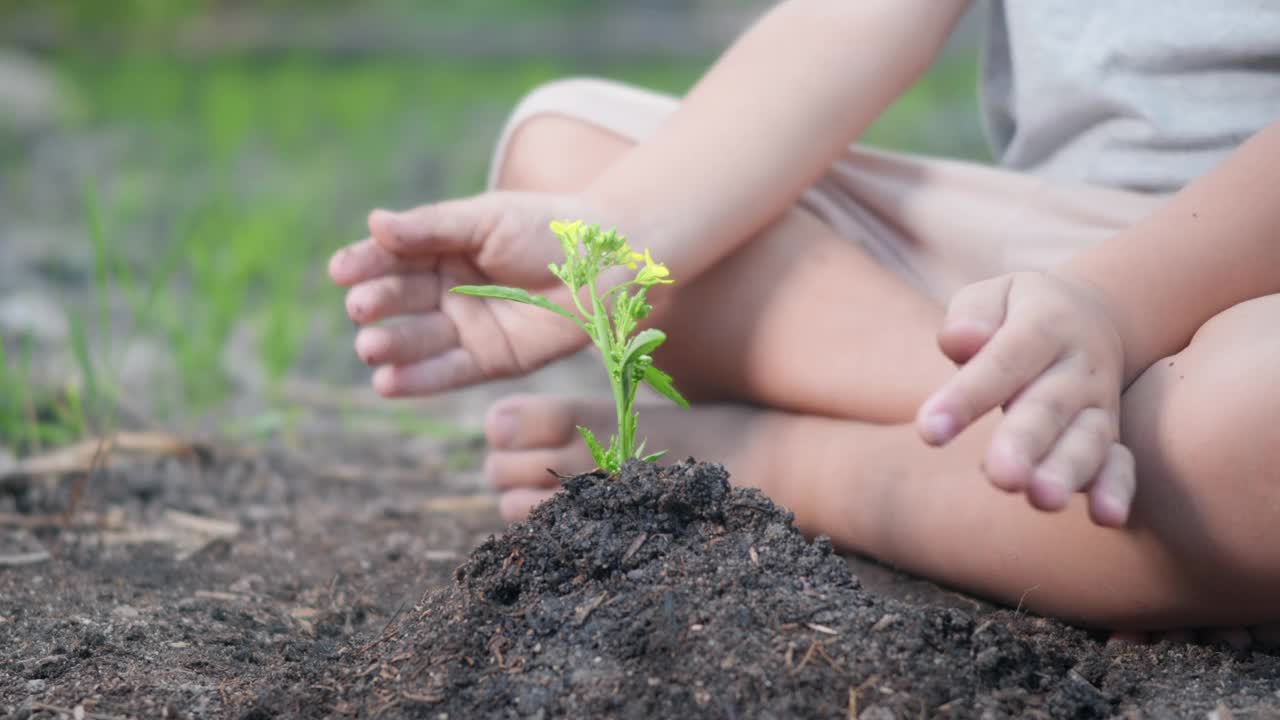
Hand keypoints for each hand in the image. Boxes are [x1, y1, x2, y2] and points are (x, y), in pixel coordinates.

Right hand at [328, 190, 602, 395]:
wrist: (610, 259)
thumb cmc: (549, 227)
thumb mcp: (487, 219)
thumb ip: (433, 227)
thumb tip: (374, 223)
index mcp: (441, 248)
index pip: (393, 256)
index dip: (366, 263)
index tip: (340, 270)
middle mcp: (448, 290)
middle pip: (402, 299)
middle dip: (378, 304)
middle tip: (360, 309)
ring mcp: (468, 326)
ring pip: (420, 339)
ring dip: (392, 345)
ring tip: (370, 348)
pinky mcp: (493, 360)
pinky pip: (450, 372)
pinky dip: (418, 380)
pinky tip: (387, 383)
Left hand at [915, 271, 1135, 526]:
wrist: (1091, 315)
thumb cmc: (1017, 312)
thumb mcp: (994, 294)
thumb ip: (971, 315)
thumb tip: (961, 340)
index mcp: (1044, 325)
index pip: (1003, 361)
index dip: (967, 396)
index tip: (928, 430)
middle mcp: (1077, 367)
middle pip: (1048, 407)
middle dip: (1025, 443)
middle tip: (1001, 476)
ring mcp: (1098, 405)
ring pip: (1087, 441)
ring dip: (1066, 472)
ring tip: (1043, 499)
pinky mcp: (1111, 438)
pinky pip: (1121, 464)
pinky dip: (1116, 489)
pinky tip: (1106, 517)